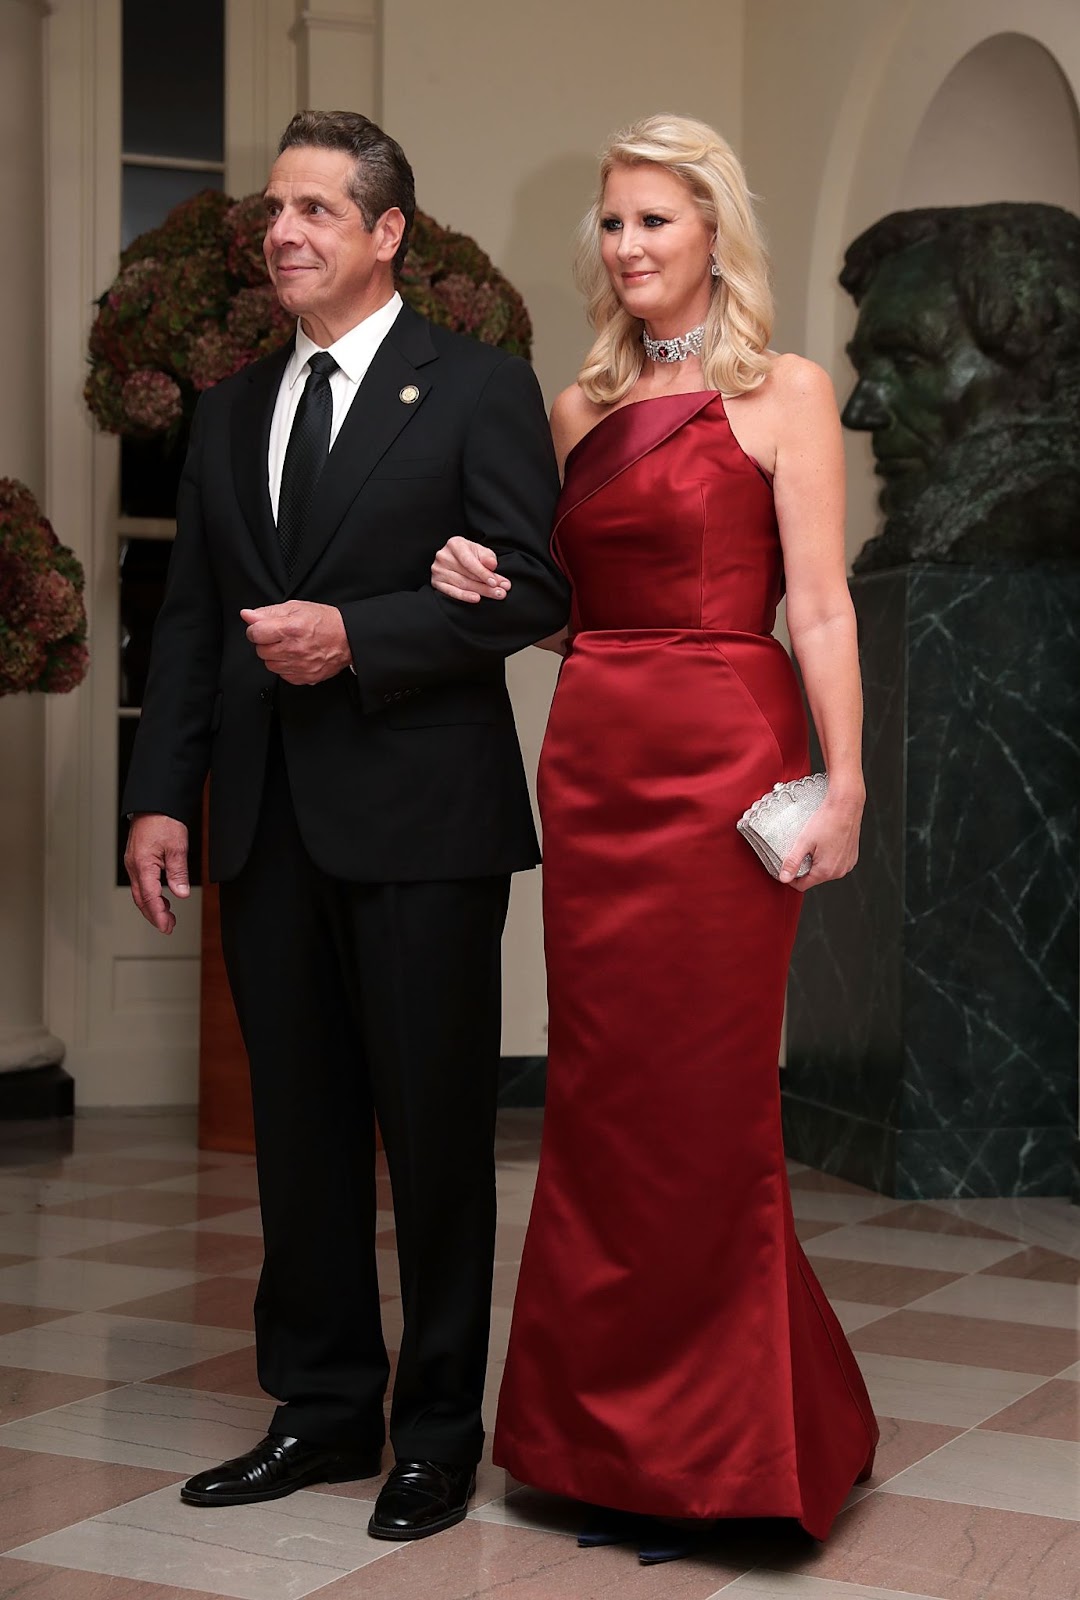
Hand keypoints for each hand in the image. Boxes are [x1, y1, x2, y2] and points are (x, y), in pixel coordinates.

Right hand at [125, 813, 189, 933]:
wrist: (154, 803)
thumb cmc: (163, 820)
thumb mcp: (177, 847)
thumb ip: (178, 872)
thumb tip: (181, 893)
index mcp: (142, 865)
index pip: (150, 898)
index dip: (159, 915)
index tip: (167, 927)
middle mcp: (134, 866)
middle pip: (141, 899)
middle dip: (154, 915)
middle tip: (168, 926)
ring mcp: (133, 863)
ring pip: (140, 892)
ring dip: (153, 906)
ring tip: (168, 915)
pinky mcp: (137, 859)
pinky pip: (142, 882)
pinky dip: (151, 894)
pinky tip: (161, 896)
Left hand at [240, 602, 351, 683]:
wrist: (347, 638)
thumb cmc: (324, 621)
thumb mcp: (296, 608)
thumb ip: (268, 612)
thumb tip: (247, 615)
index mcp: (291, 628)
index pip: (255, 633)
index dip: (256, 629)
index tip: (263, 628)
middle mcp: (294, 649)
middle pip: (260, 650)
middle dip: (266, 643)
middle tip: (281, 636)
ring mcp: (300, 666)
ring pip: (270, 665)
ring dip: (275, 656)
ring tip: (289, 646)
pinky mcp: (304, 677)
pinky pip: (283, 675)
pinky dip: (286, 667)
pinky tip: (296, 657)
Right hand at [431, 536, 509, 602]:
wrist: (456, 558)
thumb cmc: (471, 554)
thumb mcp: (481, 552)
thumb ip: (487, 558)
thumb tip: (492, 565)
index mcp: (454, 544)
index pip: (469, 562)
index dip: (483, 573)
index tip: (495, 582)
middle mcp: (443, 556)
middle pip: (467, 575)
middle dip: (487, 585)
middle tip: (502, 592)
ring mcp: (438, 570)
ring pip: (462, 584)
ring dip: (481, 591)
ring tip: (496, 595)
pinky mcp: (436, 582)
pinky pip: (451, 592)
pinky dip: (465, 596)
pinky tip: (476, 599)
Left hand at [778, 791, 862, 891]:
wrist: (846, 806)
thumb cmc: (828, 820)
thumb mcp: (804, 842)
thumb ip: (792, 862)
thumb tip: (784, 878)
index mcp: (826, 871)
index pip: (803, 885)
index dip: (791, 877)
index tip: (787, 866)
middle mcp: (839, 871)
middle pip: (814, 878)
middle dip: (804, 867)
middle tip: (801, 849)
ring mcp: (847, 864)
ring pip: (825, 870)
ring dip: (816, 861)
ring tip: (813, 844)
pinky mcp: (852, 857)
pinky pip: (835, 862)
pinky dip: (828, 856)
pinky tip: (825, 843)